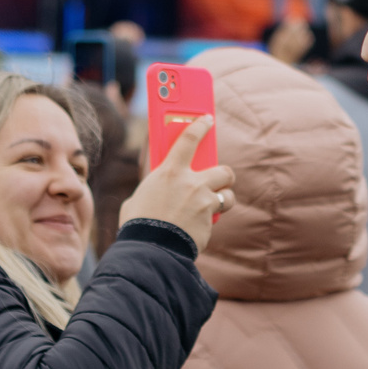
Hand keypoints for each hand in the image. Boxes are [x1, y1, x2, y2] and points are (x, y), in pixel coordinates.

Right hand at [119, 116, 235, 251]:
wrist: (150, 250)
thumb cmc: (139, 223)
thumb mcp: (140, 196)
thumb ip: (154, 186)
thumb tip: (159, 186)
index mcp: (170, 172)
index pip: (189, 138)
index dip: (200, 125)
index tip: (207, 119)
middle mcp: (192, 184)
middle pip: (224, 170)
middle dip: (223, 175)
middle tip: (217, 179)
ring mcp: (204, 203)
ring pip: (228, 195)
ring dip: (223, 199)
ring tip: (213, 205)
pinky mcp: (209, 222)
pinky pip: (216, 218)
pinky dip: (209, 222)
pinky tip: (197, 228)